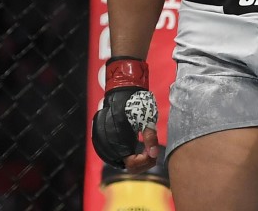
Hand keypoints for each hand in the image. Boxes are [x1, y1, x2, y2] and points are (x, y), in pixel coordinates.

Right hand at [91, 57, 160, 172]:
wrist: (122, 92)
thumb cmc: (136, 104)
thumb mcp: (147, 119)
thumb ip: (150, 138)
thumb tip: (154, 155)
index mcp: (119, 142)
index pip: (132, 165)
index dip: (145, 161)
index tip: (153, 152)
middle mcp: (108, 147)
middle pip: (128, 166)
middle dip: (143, 162)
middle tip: (152, 151)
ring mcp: (103, 145)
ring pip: (122, 162)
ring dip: (135, 159)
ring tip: (145, 149)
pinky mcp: (103, 142)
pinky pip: (116, 156)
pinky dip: (127, 155)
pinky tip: (136, 148)